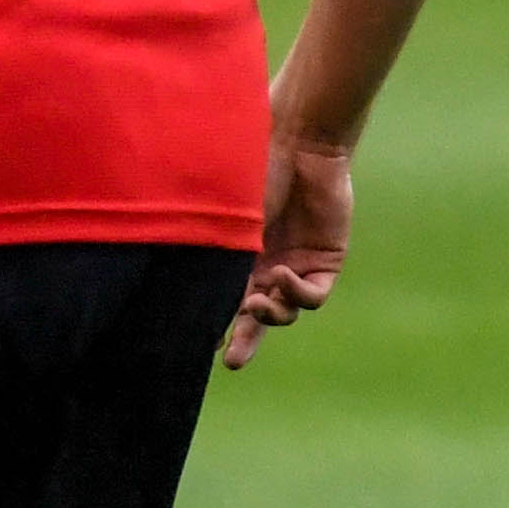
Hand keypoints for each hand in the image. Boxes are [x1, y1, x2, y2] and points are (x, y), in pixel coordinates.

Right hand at [221, 133, 352, 368]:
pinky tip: (281, 277)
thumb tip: (182, 295)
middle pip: (256, 316)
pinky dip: (295, 294)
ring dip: (269, 314)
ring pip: (285, 312)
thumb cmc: (252, 172)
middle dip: (245, 341)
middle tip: (233, 362)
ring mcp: (296, 265)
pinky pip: (312, 296)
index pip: (225, 300)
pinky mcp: (326, 261)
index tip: (202, 345)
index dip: (214, 324)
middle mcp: (264, 264)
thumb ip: (215, 259)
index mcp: (236, 255)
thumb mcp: (226, 222)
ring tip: (258, 301)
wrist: (298, 144)